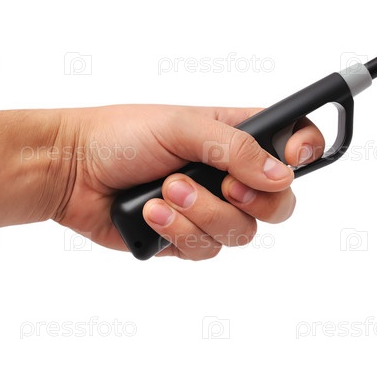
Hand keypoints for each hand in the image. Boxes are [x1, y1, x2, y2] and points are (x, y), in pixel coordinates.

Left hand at [55, 105, 324, 259]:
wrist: (70, 171)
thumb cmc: (120, 134)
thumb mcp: (183, 126)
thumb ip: (238, 149)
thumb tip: (282, 175)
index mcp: (237, 135)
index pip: (295, 141)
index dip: (306, 151)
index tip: (293, 159)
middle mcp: (231, 174)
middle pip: (279, 202)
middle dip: (252, 200)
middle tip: (225, 187)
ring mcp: (210, 209)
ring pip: (241, 232)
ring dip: (202, 213)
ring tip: (166, 191)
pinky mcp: (186, 238)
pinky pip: (206, 251)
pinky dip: (178, 231)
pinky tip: (151, 212)